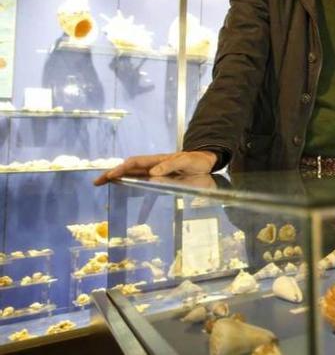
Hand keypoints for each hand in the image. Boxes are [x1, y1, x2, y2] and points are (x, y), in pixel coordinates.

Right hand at [93, 151, 217, 185]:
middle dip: (112, 174)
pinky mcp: (161, 183)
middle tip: (97, 182)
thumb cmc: (196, 161)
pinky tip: (131, 204)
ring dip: (120, 181)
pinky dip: (136, 193)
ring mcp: (156, 175)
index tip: (110, 175)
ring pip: (133, 177)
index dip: (121, 169)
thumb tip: (152, 173)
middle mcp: (153, 167)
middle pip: (129, 170)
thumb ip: (170, 165)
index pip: (134, 163)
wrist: (206, 165)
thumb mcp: (185, 161)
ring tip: (105, 186)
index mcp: (156, 160)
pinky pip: (146, 188)